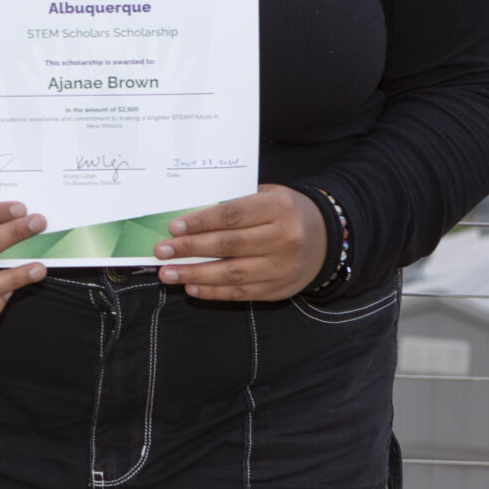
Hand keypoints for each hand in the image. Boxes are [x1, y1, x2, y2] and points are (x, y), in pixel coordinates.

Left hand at [155, 186, 324, 300]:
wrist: (326, 236)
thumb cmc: (284, 211)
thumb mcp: (266, 196)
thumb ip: (234, 204)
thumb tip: (188, 219)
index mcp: (278, 208)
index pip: (232, 215)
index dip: (201, 222)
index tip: (173, 228)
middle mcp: (284, 238)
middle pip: (229, 245)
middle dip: (190, 249)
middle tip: (161, 252)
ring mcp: (283, 267)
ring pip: (232, 273)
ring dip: (195, 274)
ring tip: (168, 273)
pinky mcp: (279, 289)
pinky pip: (241, 292)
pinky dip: (213, 292)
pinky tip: (192, 287)